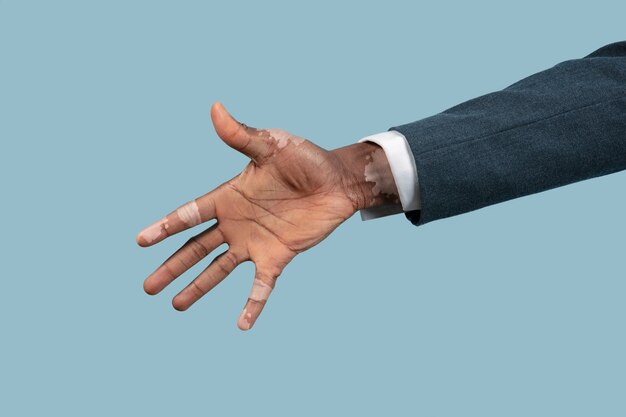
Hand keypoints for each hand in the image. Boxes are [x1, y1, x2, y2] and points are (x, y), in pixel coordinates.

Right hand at [137, 103, 399, 329]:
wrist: (339, 181)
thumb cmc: (305, 159)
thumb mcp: (272, 146)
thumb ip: (242, 136)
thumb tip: (216, 108)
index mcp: (229, 196)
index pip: (190, 214)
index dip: (165, 227)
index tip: (140, 241)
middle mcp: (236, 223)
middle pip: (195, 249)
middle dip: (171, 267)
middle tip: (147, 288)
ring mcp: (255, 242)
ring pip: (219, 270)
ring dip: (198, 288)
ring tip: (175, 306)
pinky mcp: (278, 257)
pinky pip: (261, 285)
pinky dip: (252, 304)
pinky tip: (241, 325)